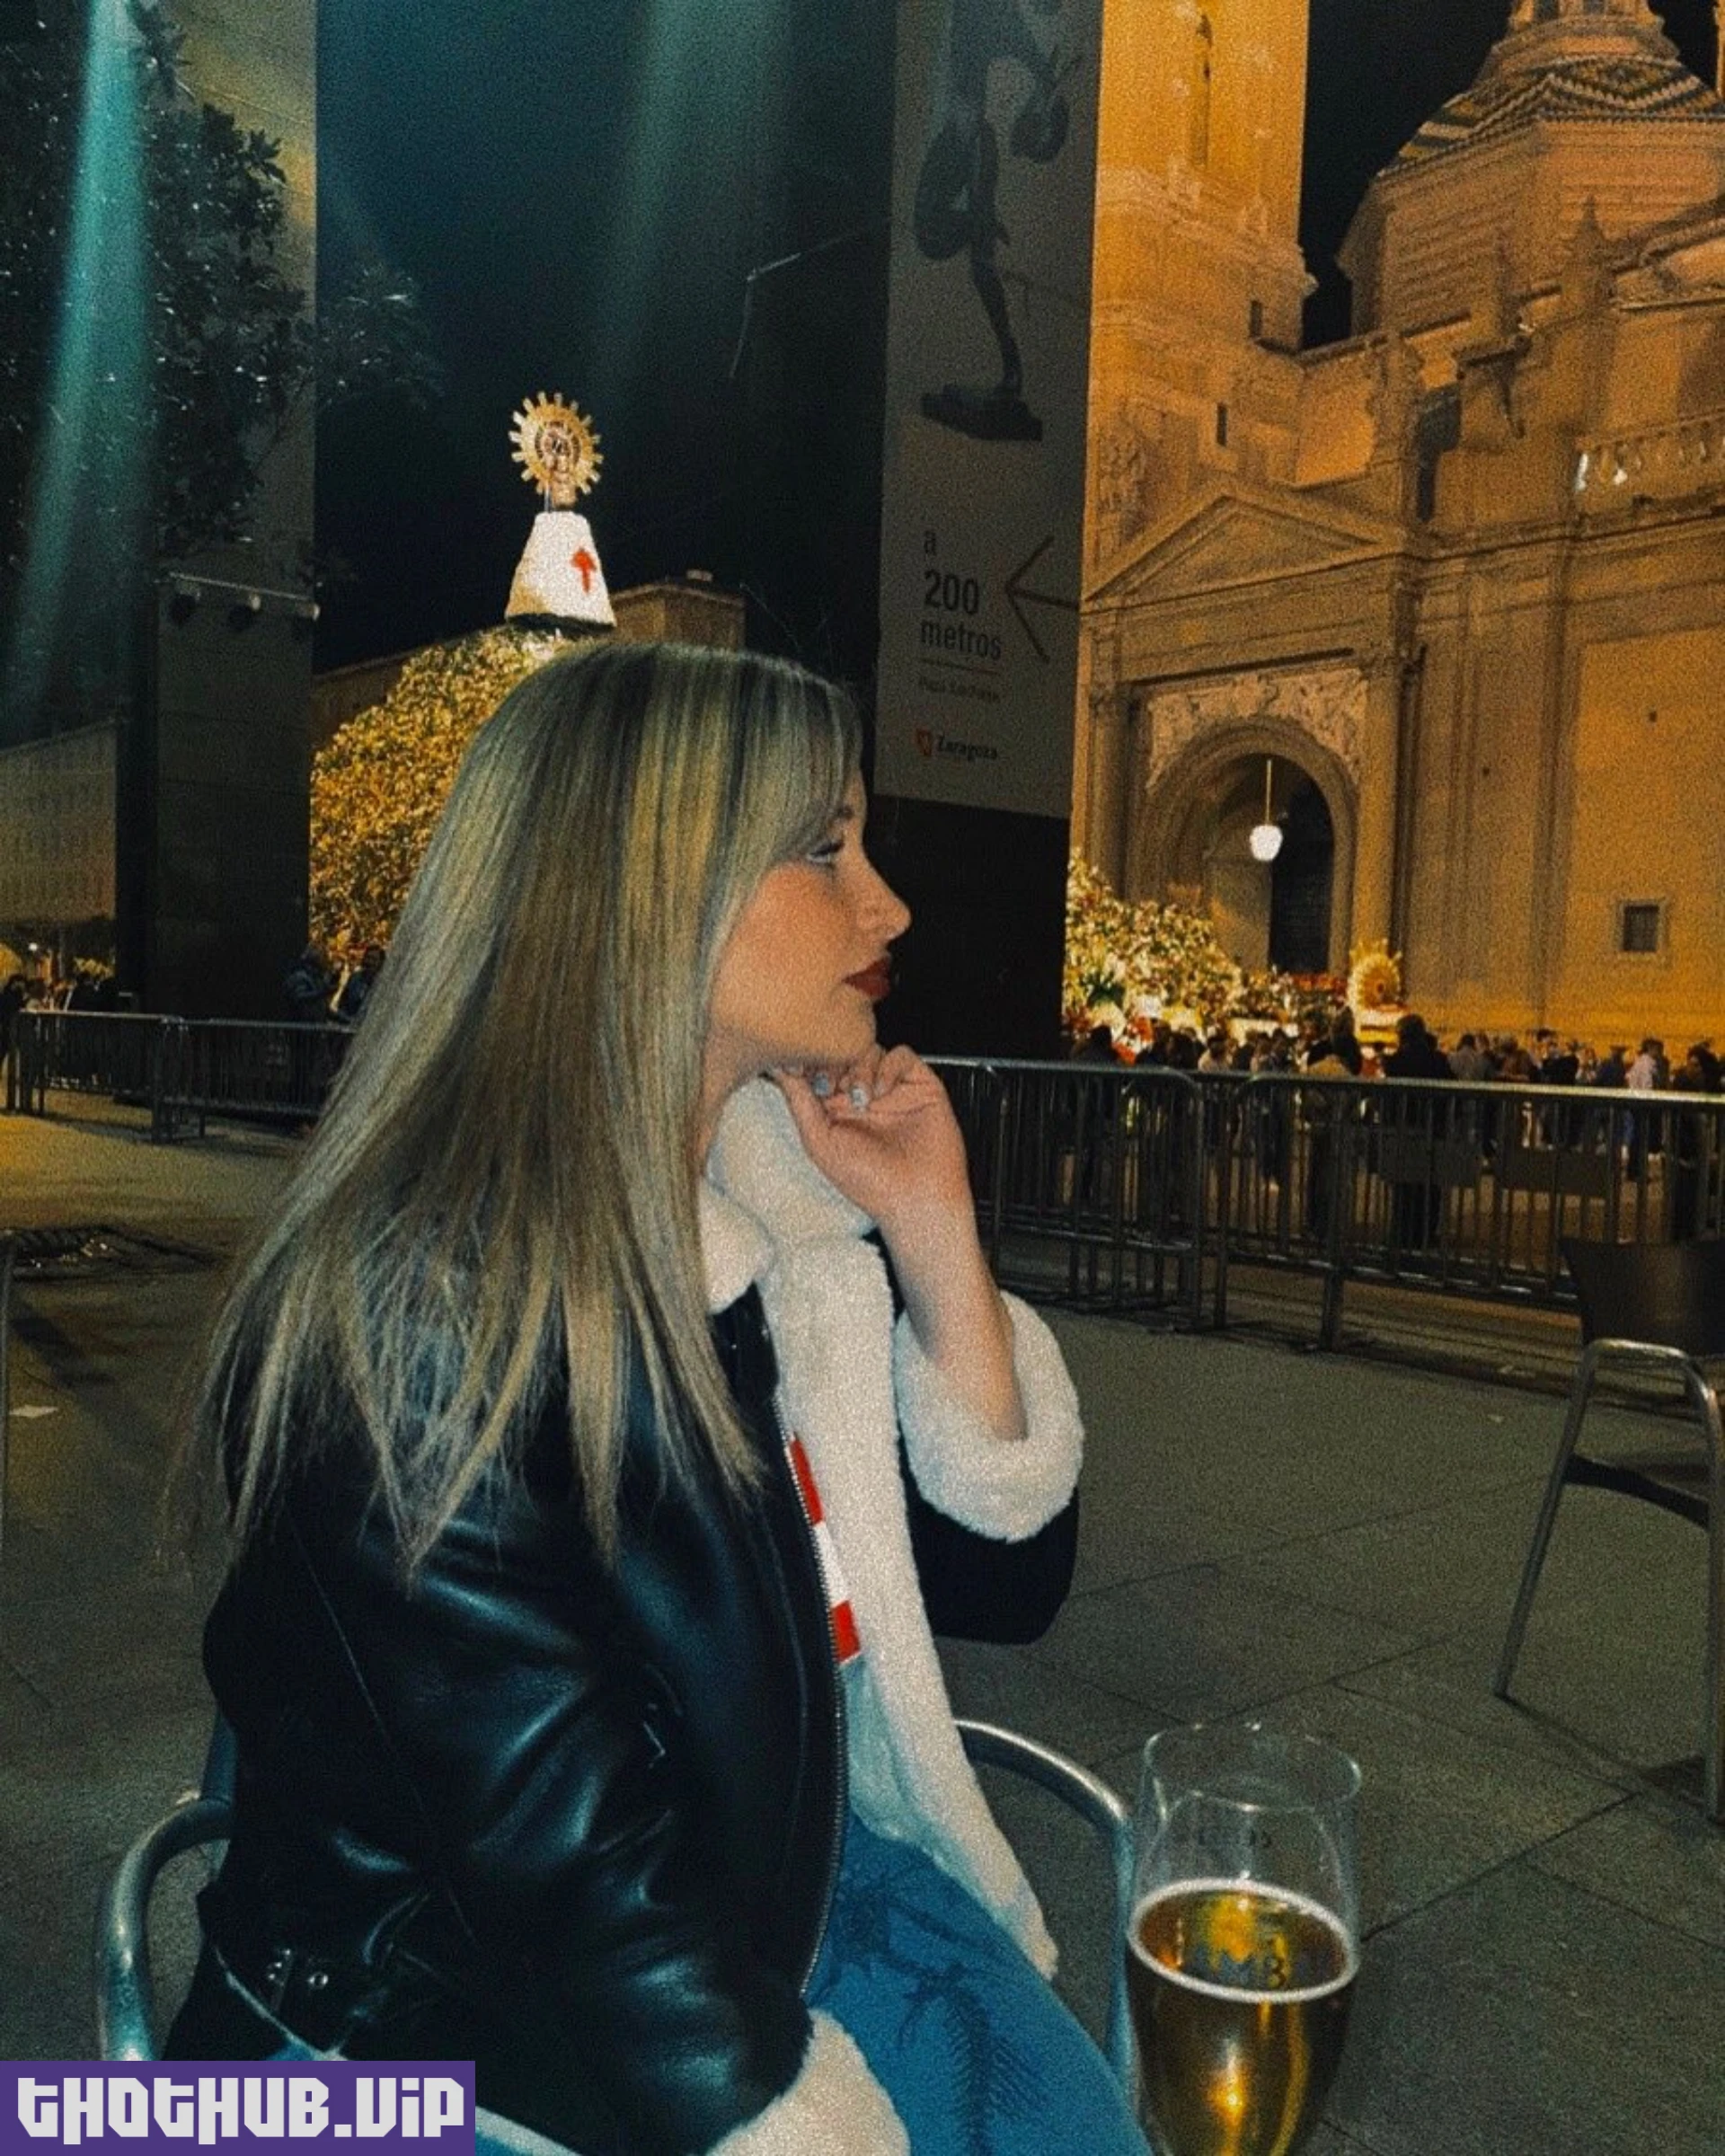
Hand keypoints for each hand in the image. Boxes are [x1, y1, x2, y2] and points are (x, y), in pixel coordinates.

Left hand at [771, 1045, 971, 1235]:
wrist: (917, 1199)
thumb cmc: (869, 1182)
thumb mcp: (819, 1142)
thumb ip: (799, 1102)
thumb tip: (778, 1069)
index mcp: (835, 1109)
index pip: (817, 1068)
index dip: (807, 1064)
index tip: (799, 1069)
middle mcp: (862, 1096)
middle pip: (842, 1052)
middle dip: (831, 1063)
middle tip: (830, 1087)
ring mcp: (890, 1088)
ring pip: (869, 1049)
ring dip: (860, 1067)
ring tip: (863, 1099)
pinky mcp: (919, 1084)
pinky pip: (901, 1055)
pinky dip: (889, 1067)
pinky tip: (883, 1093)